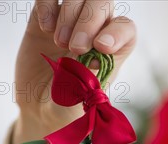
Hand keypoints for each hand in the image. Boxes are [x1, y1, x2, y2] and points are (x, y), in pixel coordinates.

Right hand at [13, 0, 135, 143]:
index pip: (126, 28)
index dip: (117, 32)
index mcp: (113, 51)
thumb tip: (92, 58)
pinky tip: (45, 29)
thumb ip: (91, 78)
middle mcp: (95, 31)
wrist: (40, 108)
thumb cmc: (69, 106)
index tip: (102, 48)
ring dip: (69, 16)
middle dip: (89, 22)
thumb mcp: (83, 99)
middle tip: (75, 48)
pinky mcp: (47, 16)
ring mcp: (71, 20)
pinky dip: (47, 7)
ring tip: (59, 42)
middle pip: (102, 3)